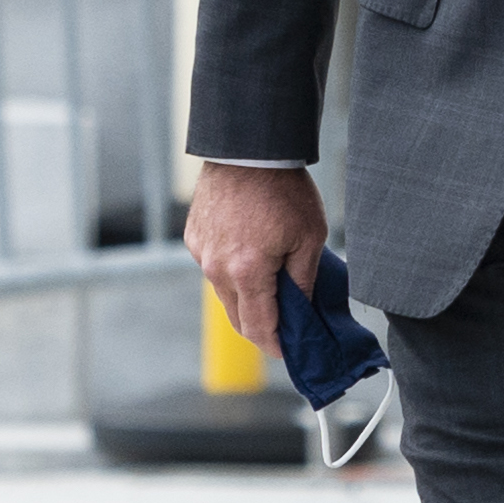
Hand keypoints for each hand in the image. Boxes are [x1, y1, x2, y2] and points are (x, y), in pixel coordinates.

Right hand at [186, 160, 328, 349]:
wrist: (249, 150)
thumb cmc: (284, 190)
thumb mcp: (309, 238)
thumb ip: (303, 280)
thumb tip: (302, 310)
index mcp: (247, 272)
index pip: (258, 327)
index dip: (274, 345)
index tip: (287, 352)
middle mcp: (216, 268)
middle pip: (237, 316)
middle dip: (261, 327)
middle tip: (284, 328)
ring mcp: (201, 253)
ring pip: (224, 293)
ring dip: (246, 298)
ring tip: (273, 289)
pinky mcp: (193, 237)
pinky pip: (213, 267)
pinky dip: (231, 271)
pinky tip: (252, 256)